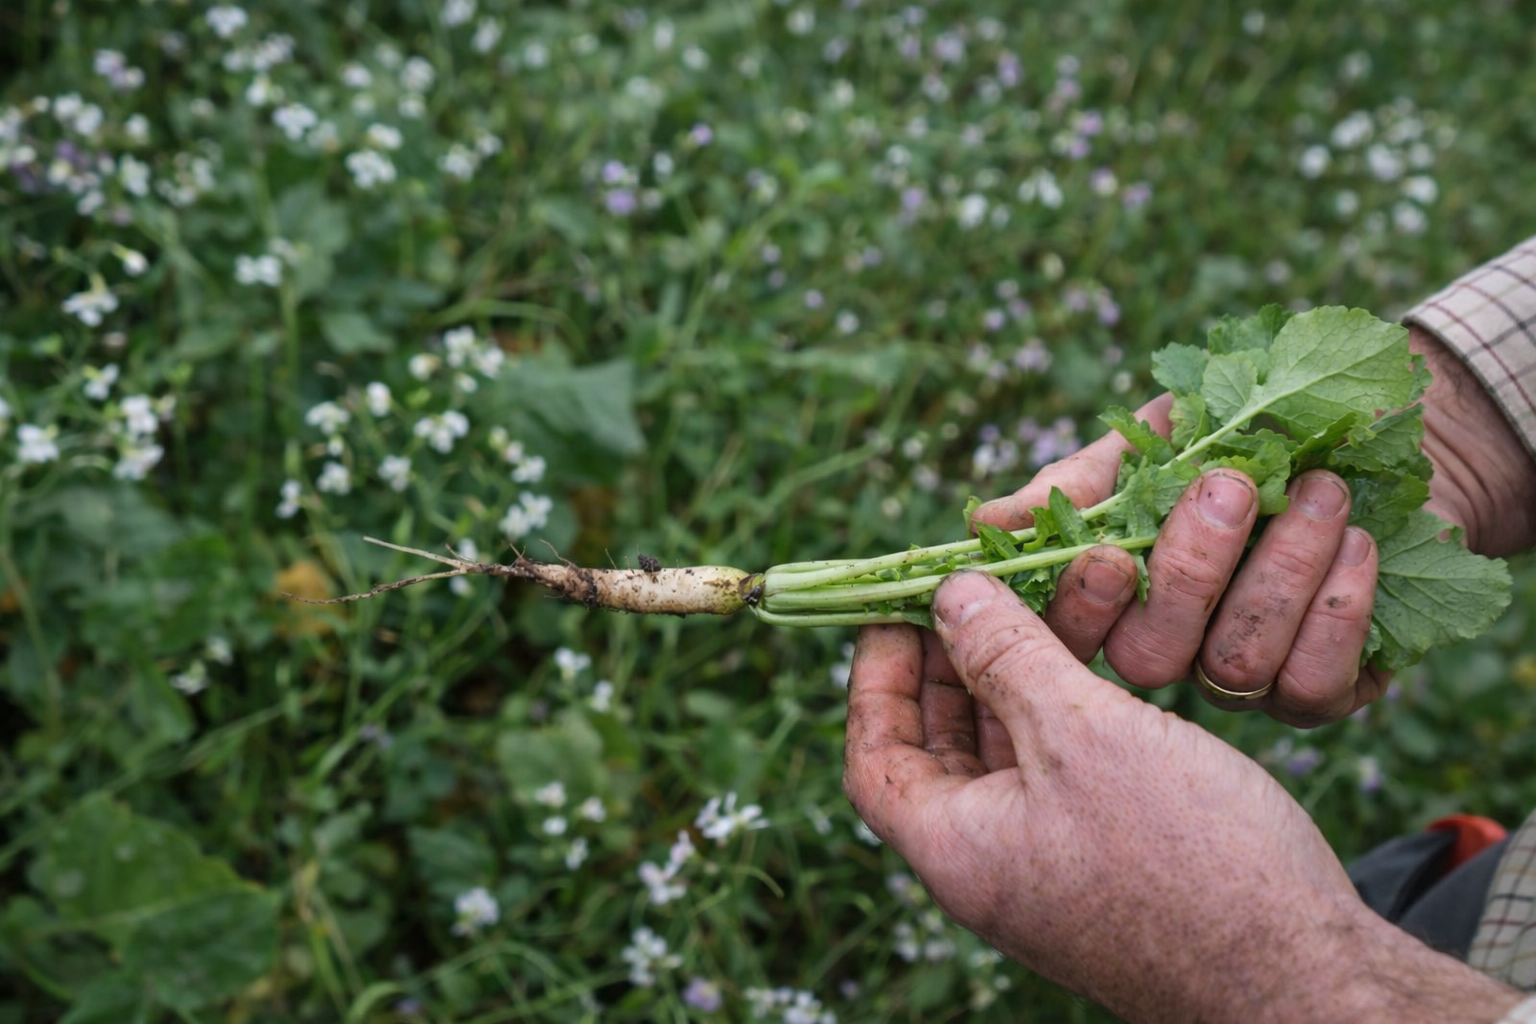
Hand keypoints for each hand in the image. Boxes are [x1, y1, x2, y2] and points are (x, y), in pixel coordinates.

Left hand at [843, 571, 1524, 1023]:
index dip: (876, 678)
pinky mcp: (1112, 862)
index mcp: (957, 849)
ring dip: (1033, 668)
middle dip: (966, 656)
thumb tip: (949, 594)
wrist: (1308, 979)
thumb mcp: (1080, 734)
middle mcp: (992, 865)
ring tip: (1078, 592)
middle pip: (944, 744)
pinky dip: (1077, 705)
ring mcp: (1053, 868)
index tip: (899, 609)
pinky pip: (1068, 768)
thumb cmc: (1188, 861)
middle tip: (992, 585)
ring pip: (1015, 748)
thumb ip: (1005, 657)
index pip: (876, 756)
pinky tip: (1116, 654)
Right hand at [972, 394, 1386, 726]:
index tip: (1112, 551)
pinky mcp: (1317, 695)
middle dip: (1192, 570)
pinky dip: (1337, 612)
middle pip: (1150, 659)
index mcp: (1110, 600)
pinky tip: (1357, 544)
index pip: (1068, 631)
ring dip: (1282, 572)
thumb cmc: (1235, 437)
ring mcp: (1238, 684)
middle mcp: (1167, 652)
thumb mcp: (1149, 443)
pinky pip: (1314, 684)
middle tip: (1233, 484)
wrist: (1351, 439)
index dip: (1085, 605)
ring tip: (1322, 490)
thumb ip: (1077, 485)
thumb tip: (985, 526)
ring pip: (1235, 665)